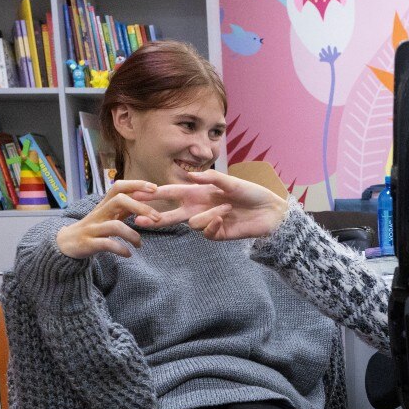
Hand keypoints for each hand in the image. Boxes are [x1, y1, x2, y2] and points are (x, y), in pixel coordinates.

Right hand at [55, 180, 160, 258]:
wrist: (67, 243)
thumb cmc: (94, 227)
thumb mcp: (108, 215)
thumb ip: (124, 207)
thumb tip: (145, 198)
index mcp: (104, 204)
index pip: (119, 187)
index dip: (136, 185)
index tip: (154, 189)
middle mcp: (99, 213)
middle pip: (119, 200)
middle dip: (140, 207)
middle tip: (157, 218)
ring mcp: (93, 228)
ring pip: (115, 225)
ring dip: (132, 235)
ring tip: (139, 244)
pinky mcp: (89, 243)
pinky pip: (107, 244)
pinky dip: (121, 249)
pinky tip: (128, 253)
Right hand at [148, 170, 289, 240]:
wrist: (270, 213)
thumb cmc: (252, 193)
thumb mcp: (232, 182)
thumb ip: (212, 178)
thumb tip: (191, 174)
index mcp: (199, 193)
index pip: (172, 193)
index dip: (156, 193)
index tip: (137, 192)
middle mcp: (199, 207)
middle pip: (171, 215)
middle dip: (155, 217)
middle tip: (137, 219)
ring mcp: (207, 222)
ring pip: (193, 223)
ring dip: (209, 215)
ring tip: (227, 208)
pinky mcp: (217, 234)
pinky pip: (206, 232)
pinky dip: (214, 224)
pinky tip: (224, 218)